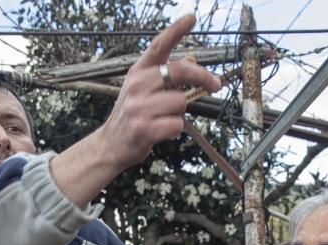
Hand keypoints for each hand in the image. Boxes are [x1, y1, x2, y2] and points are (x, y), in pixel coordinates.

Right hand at [94, 14, 220, 171]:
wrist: (111, 143)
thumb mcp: (146, 90)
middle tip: (216, 84)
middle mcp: (137, 84)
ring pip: (181, 101)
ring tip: (164, 118)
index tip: (192, 17)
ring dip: (180, 112)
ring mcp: (138, 106)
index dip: (176, 30)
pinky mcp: (143, 128)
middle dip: (203, 78)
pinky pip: (177, 124)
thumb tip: (192, 59)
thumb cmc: (134, 114)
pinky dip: (175, 129)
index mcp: (138, 71)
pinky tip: (162, 131)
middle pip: (180, 71)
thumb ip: (168, 75)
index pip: (159, 45)